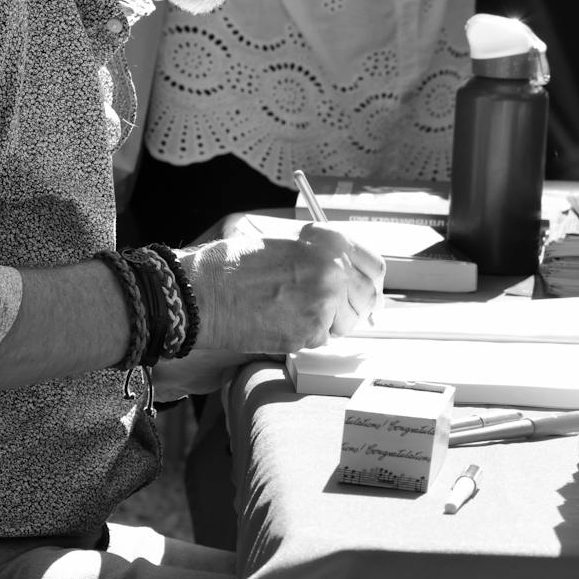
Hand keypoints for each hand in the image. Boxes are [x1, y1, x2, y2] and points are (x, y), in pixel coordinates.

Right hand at [179, 220, 384, 363]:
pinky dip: (306, 335)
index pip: (375, 265)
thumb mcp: (283, 240)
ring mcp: (326, 302)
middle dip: (352, 306)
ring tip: (293, 312)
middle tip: (331, 310)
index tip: (362, 290)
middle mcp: (335, 269)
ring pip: (346, 322)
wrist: (203, 291)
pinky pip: (322, 338)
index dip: (369, 281)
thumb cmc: (233, 264)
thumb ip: (319, 252)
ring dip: (328, 322)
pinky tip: (280, 321)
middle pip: (368, 297)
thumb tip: (345, 271)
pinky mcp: (311, 331)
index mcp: (331, 240)